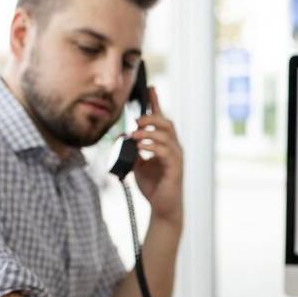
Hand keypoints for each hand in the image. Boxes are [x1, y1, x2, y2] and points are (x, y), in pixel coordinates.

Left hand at [130, 87, 183, 225]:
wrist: (162, 208)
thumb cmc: (154, 187)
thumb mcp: (138, 165)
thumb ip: (132, 151)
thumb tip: (121, 138)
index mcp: (166, 145)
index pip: (162, 120)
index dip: (156, 103)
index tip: (150, 88)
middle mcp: (174, 149)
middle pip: (167, 123)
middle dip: (151, 118)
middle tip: (135, 121)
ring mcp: (176, 158)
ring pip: (166, 135)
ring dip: (148, 132)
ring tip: (134, 135)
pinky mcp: (175, 169)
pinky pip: (165, 152)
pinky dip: (152, 147)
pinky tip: (141, 147)